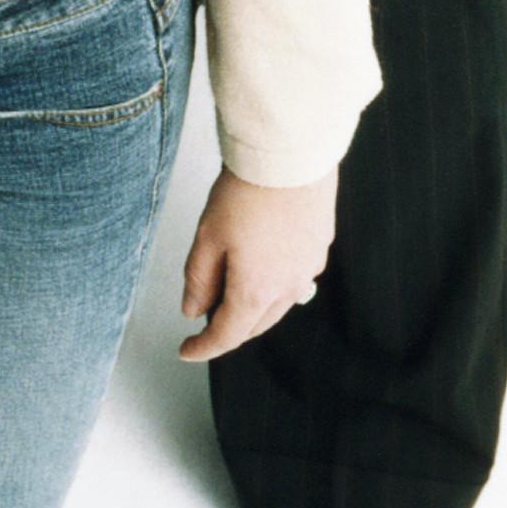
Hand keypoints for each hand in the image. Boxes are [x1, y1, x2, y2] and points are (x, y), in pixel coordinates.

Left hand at [177, 166, 336, 359]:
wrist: (290, 157)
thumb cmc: (246, 193)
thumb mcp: (207, 236)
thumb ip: (199, 279)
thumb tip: (193, 310)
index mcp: (256, 292)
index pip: (228, 334)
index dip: (204, 347)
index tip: (186, 351)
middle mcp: (289, 289)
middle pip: (255, 324)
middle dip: (229, 326)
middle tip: (204, 316)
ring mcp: (309, 269)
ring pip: (278, 304)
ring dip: (253, 306)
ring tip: (229, 289)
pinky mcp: (320, 247)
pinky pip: (295, 278)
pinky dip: (274, 282)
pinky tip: (261, 262)